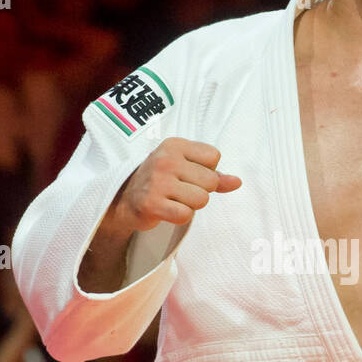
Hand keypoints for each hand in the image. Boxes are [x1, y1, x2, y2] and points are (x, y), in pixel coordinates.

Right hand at [106, 137, 240, 235]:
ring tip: (173, 200)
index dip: (207, 170)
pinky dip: (180, 216)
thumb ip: (214, 175)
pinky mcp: (152, 204)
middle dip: (200, 190)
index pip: (214, 157)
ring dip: (191, 205)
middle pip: (210, 181)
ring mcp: (157, 181)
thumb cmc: (160, 181)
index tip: (188, 174)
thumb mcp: (185, 168)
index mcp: (175, 145)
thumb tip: (237, 182)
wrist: (123, 199)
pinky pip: (186, 214)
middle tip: (179, 190)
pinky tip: (167, 210)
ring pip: (201, 199)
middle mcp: (165, 159)